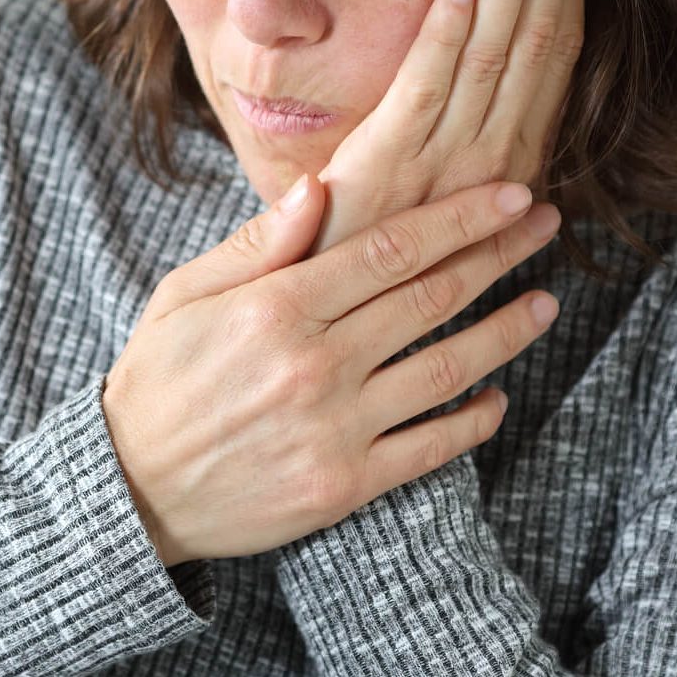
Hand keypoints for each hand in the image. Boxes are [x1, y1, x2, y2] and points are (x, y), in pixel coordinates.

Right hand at [101, 174, 560, 567]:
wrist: (131, 490)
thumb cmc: (158, 377)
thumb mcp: (186, 293)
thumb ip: (258, 242)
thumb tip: (320, 186)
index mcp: (276, 306)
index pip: (391, 248)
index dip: (460, 218)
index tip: (510, 194)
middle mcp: (315, 362)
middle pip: (430, 297)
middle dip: (497, 254)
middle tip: (546, 226)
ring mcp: (335, 428)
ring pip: (444, 369)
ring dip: (505, 333)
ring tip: (546, 303)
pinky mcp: (344, 486)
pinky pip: (428, 449)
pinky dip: (471, 421)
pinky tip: (498, 398)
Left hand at [312, 0, 585, 254]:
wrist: (337, 316)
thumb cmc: (385, 245)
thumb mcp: (450, 196)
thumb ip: (483, 159)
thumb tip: (531, 167)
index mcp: (513, 154)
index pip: (553, 50)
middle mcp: (495, 154)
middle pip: (536, 38)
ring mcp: (444, 161)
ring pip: (491, 53)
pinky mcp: (387, 165)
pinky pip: (424, 89)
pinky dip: (442, 36)